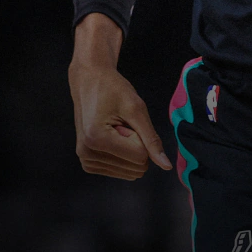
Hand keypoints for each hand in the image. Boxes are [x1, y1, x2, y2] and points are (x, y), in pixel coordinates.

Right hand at [69, 15, 170, 178]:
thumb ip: (151, 139)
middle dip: (135, 145)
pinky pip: (119, 170)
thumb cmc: (112, 89)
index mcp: (97, 139)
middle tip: (122, 124)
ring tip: (115, 128)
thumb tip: (166, 166)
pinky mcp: (88, 163)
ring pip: (128, 171)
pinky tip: (112, 136)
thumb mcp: (136, 109)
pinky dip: (122, 154)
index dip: (141, 137)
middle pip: (135, 167)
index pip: (140, 157)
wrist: (90, 80)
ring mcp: (86, 160)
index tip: (128, 120)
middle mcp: (87, 154)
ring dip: (128, 149)